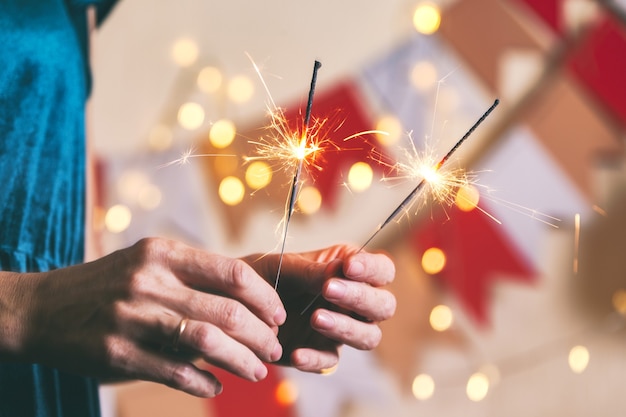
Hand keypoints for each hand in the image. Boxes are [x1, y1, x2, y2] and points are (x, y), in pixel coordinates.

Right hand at [11, 238, 285, 396]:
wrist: (40, 308)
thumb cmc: (108, 285)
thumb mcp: (147, 264)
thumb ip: (192, 278)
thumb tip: (249, 302)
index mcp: (163, 253)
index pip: (232, 272)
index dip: (264, 296)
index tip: (278, 315)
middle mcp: (149, 280)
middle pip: (226, 309)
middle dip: (260, 333)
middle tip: (274, 347)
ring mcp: (131, 317)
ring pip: (206, 340)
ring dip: (241, 359)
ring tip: (257, 370)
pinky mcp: (116, 353)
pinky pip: (174, 371)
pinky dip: (202, 381)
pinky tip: (216, 385)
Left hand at [243, 245, 395, 371]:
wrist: (235, 305)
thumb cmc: (265, 276)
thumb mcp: (284, 267)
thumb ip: (311, 271)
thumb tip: (340, 270)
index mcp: (351, 270)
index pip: (382, 269)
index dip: (372, 268)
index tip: (348, 267)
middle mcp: (354, 302)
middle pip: (384, 305)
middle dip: (361, 297)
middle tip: (328, 290)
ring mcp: (343, 330)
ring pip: (369, 337)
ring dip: (347, 328)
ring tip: (316, 319)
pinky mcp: (323, 354)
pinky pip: (330, 362)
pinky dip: (315, 359)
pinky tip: (296, 353)